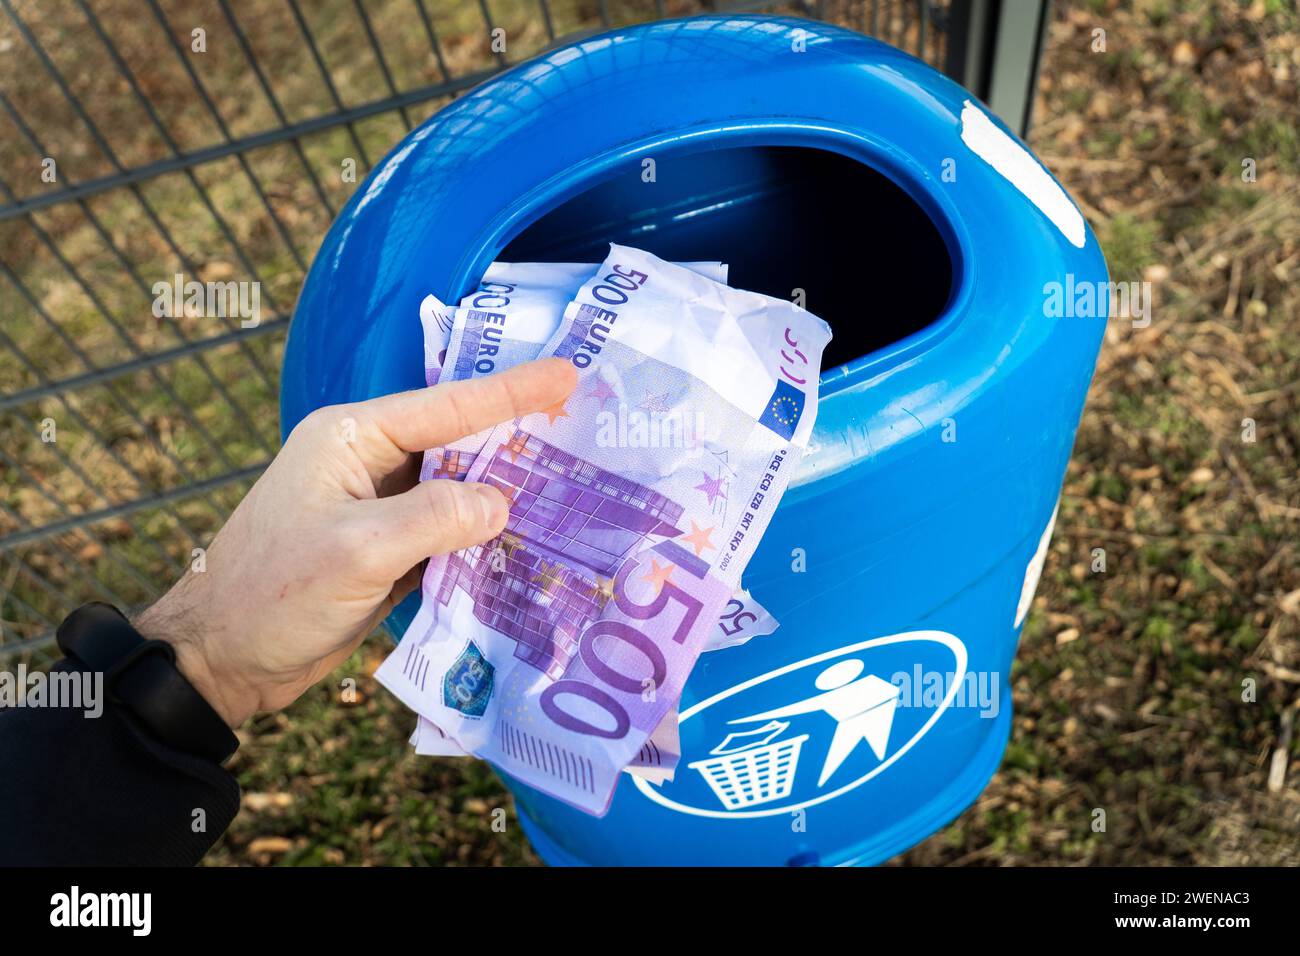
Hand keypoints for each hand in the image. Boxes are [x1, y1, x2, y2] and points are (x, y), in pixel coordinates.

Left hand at [136, 358, 576, 727]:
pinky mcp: (386, 551)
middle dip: (518, 438)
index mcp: (352, 438)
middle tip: (587, 431)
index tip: (569, 374)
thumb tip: (502, 503)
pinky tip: (528, 542)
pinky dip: (484, 537)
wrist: (218, 660)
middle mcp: (368, 463)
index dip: (512, 392)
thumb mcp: (356, 551)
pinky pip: (448, 532)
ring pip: (458, 490)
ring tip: (574, 487)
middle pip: (459, 443)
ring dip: (506, 494)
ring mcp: (378, 508)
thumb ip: (435, 518)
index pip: (447, 407)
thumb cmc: (273, 595)